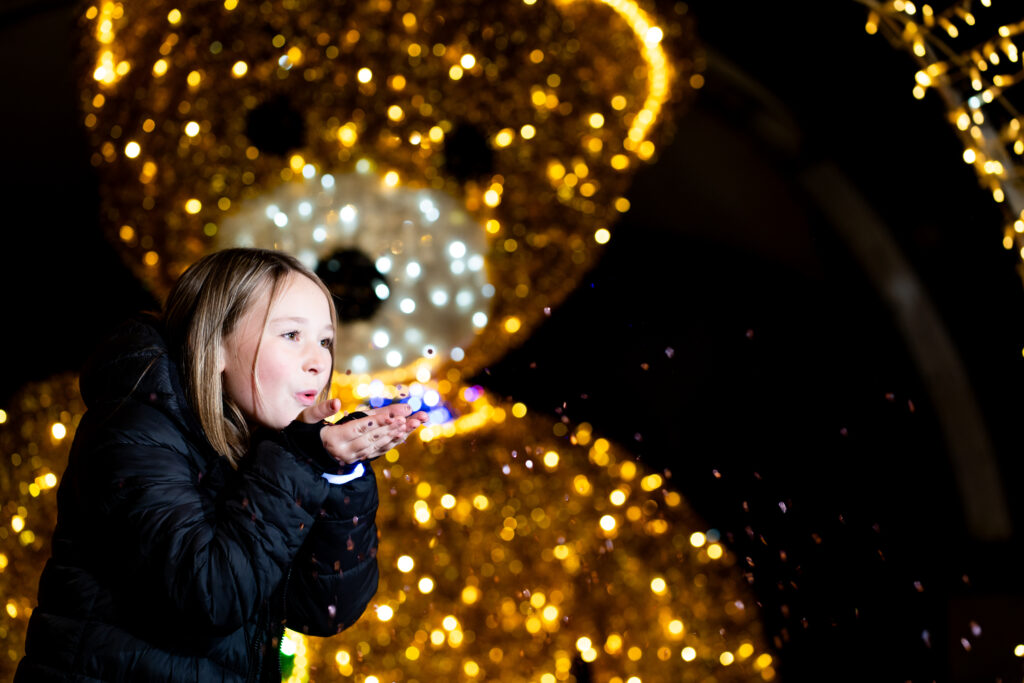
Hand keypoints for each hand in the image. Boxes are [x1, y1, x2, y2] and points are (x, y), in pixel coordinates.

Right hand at [311, 401, 427, 465]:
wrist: (302, 454)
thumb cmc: (304, 432)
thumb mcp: (307, 418)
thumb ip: (321, 410)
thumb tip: (336, 403)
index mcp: (333, 439)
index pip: (359, 428)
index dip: (377, 422)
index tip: (395, 415)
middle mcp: (345, 451)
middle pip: (373, 437)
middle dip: (394, 426)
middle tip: (412, 416)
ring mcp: (352, 457)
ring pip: (378, 444)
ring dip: (397, 434)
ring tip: (414, 423)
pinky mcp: (357, 459)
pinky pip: (378, 451)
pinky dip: (392, 442)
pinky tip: (405, 433)